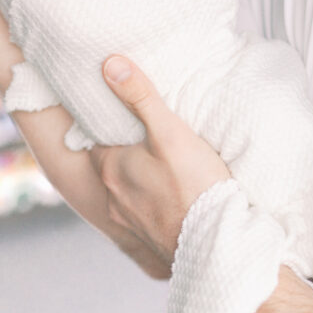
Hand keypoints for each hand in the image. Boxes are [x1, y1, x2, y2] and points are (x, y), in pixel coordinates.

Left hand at [89, 55, 230, 271]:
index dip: (104, 118)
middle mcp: (111, 196)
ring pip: (123, 187)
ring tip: (155, 159)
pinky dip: (148, 199)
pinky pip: (139, 211)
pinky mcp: (148, 239)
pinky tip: (167, 194)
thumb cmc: (194, 187)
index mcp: (110, 167)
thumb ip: (140, 97)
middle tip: (139, 129)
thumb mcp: (170, 132)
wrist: (217, 248)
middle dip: (120, 145)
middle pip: (108, 160)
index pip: (95, 133)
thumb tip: (109, 64)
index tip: (114, 104)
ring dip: (134, 174)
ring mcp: (128, 221)